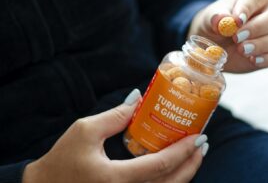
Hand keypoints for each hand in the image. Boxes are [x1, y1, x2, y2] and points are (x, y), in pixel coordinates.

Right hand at [22, 89, 206, 182]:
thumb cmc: (61, 161)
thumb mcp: (85, 131)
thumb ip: (115, 114)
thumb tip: (138, 97)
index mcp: (116, 179)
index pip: (160, 166)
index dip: (183, 151)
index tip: (198, 135)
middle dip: (192, 164)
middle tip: (202, 144)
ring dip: (184, 174)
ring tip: (193, 154)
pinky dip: (169, 181)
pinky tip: (172, 166)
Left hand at [188, 0, 267, 72]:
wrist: (215, 41)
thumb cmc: (216, 22)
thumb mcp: (210, 17)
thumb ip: (216, 17)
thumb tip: (221, 20)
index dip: (247, 8)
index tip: (236, 21)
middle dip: (255, 29)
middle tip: (237, 38)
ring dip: (259, 46)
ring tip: (241, 50)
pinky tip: (253, 60)